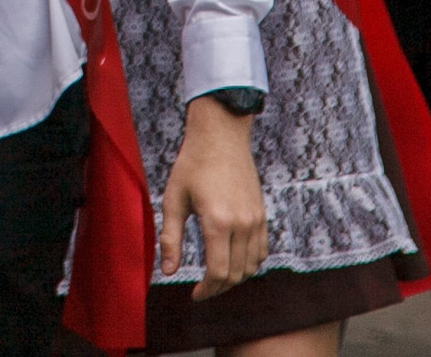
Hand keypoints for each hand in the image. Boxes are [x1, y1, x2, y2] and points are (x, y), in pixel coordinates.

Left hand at [161, 97, 265, 299]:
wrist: (221, 137)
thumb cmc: (192, 165)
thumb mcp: (173, 199)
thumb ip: (170, 238)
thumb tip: (168, 271)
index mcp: (217, 222)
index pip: (218, 271)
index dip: (207, 290)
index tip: (195, 294)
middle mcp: (242, 224)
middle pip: (236, 274)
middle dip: (218, 288)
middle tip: (203, 289)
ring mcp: (256, 219)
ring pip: (251, 266)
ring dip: (235, 278)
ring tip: (216, 279)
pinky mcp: (262, 214)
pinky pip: (262, 251)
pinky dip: (250, 264)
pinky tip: (234, 263)